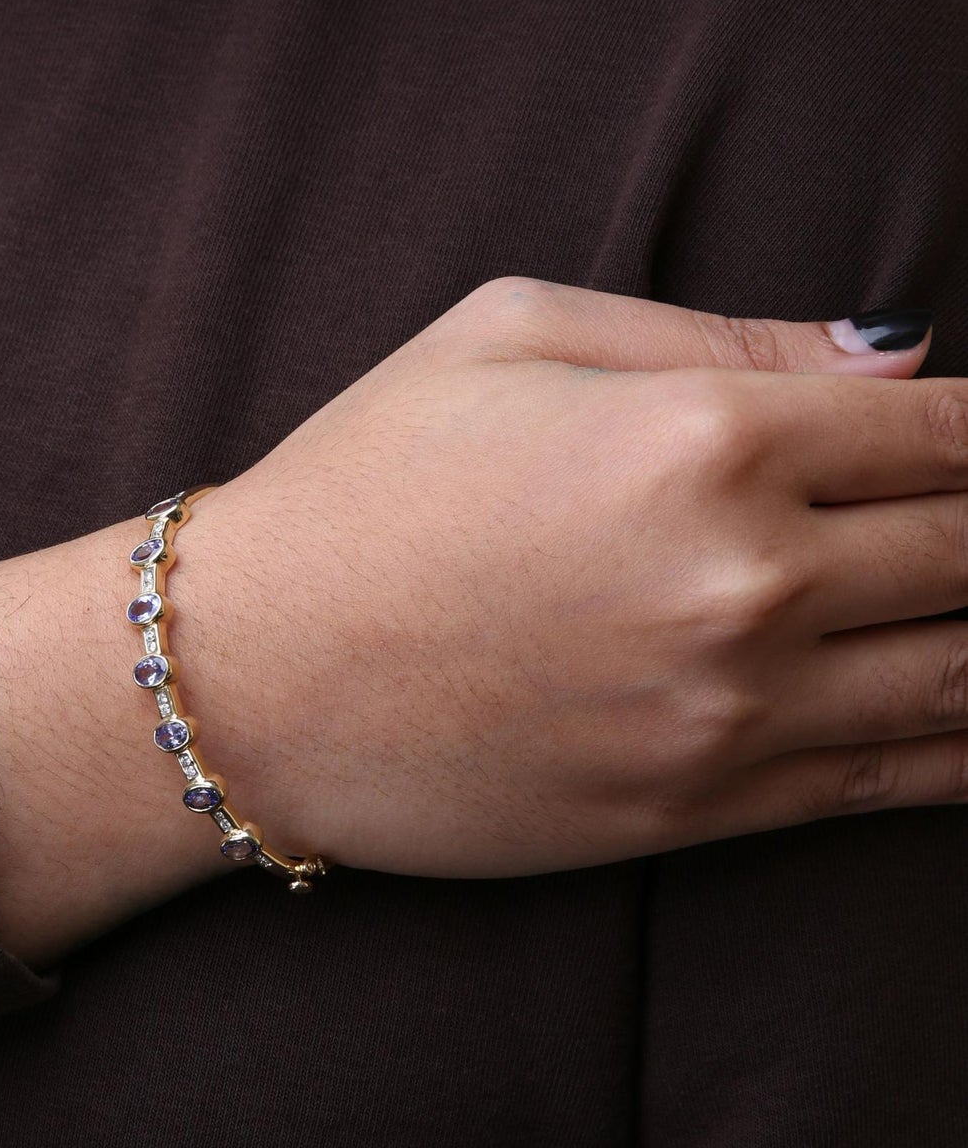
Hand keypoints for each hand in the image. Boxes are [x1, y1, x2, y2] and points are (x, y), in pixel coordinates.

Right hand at [167, 278, 964, 877]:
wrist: (250, 676)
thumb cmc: (363, 484)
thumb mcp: (508, 336)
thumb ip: (717, 336)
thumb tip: (892, 356)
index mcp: (701, 438)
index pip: (951, 430)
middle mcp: (741, 581)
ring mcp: (726, 713)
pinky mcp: (695, 811)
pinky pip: (894, 784)